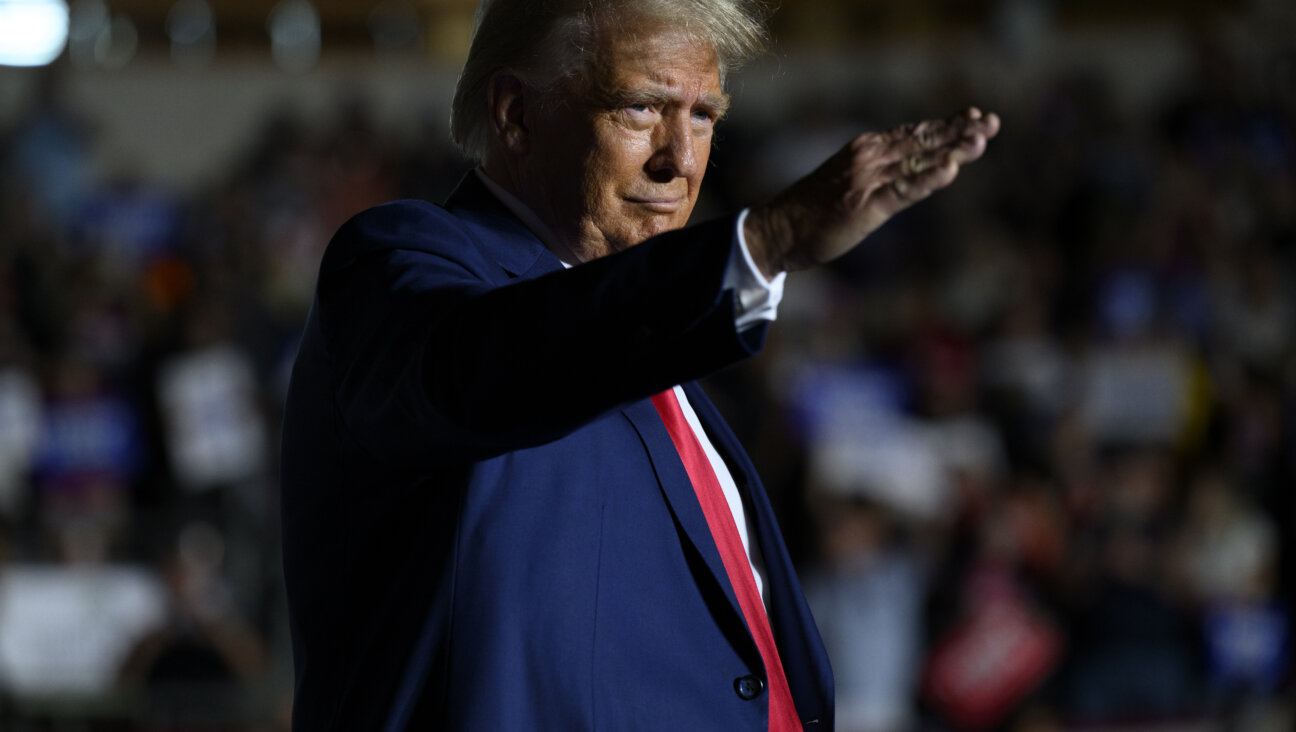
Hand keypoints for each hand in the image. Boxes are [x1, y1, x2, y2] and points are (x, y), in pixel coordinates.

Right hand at [744, 108, 999, 277]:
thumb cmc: (812, 211)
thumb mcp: (849, 183)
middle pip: (922, 142)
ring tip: (981, 140)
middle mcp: (869, 157)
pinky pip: (903, 191)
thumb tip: (909, 170)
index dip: (947, 126)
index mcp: (865, 150)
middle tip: (991, 123)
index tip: (976, 117)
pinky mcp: (865, 207)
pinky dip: (928, 179)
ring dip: (952, 150)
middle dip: (958, 132)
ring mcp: (867, 180)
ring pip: (918, 161)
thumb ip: (879, 173)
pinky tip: (951, 171)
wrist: (778, 231)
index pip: (914, 134)